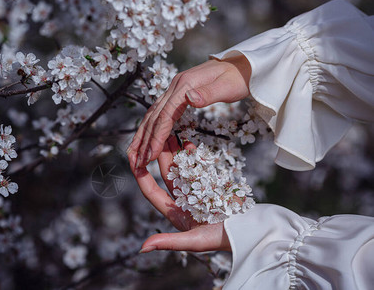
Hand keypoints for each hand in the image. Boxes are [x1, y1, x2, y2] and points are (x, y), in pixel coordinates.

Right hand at [127, 55, 250, 168]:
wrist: (242, 64)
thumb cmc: (239, 78)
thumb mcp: (229, 86)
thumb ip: (209, 93)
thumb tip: (190, 98)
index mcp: (185, 84)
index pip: (165, 114)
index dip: (157, 136)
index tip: (151, 155)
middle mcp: (176, 86)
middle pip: (154, 115)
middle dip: (145, 139)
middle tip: (138, 162)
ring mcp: (175, 89)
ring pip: (153, 114)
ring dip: (143, 134)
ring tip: (135, 154)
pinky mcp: (178, 93)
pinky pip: (160, 112)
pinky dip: (151, 127)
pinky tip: (147, 138)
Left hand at [129, 135, 230, 252]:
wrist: (249, 230)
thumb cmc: (221, 240)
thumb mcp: (193, 242)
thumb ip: (169, 243)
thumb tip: (142, 248)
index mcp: (175, 213)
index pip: (152, 192)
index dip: (142, 178)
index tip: (134, 161)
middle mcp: (184, 200)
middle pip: (167, 175)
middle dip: (161, 157)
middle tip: (156, 139)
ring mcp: (197, 190)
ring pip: (182, 167)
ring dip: (176, 152)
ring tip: (170, 134)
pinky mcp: (211, 183)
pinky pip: (198, 166)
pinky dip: (193, 155)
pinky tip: (188, 142)